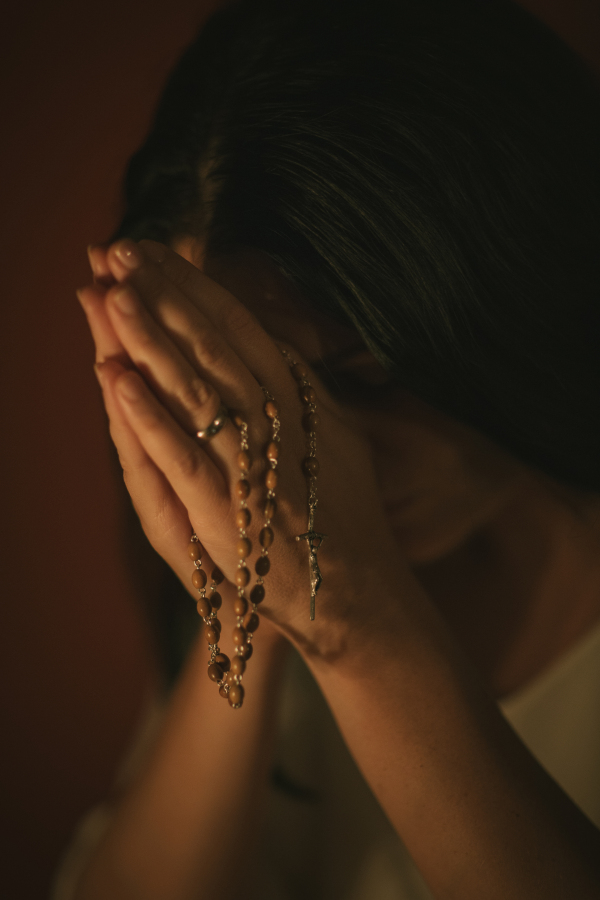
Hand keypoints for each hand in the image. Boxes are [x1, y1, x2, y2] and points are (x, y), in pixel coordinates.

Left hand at [78, 240, 399, 651]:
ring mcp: (250, 469)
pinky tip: (115, 375)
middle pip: (216, 348)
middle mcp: (278, 427)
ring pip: (196, 391)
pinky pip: (182, 457)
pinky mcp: (225, 514)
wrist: (362, 593)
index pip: (243, 330)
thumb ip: (305, 391)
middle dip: (167, 295)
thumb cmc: (344, 519)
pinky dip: (148, 415)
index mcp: (301, 404)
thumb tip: (275, 343)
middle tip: (123, 248)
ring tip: (113, 291)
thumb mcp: (336, 440)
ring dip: (152, 339)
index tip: (160, 252)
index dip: (199, 287)